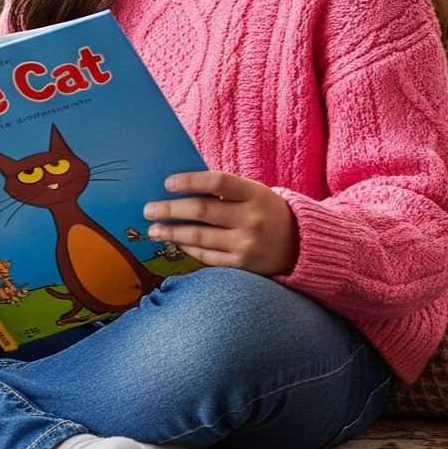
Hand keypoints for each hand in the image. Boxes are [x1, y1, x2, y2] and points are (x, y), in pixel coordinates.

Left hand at [144, 172, 299, 275]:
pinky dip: (188, 248)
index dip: (191, 181)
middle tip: (148, 209)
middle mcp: (251, 220)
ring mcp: (246, 246)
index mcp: (255, 194)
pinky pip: (207, 257)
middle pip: (203, 211)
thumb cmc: (265, 211)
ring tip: (153, 229)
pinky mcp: (242, 267)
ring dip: (172, 232)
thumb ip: (224, 189)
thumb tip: (180, 186)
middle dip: (170, 210)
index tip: (167, 182)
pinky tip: (175, 241)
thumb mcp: (254, 193)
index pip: (218, 182)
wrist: (299, 245)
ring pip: (200, 237)